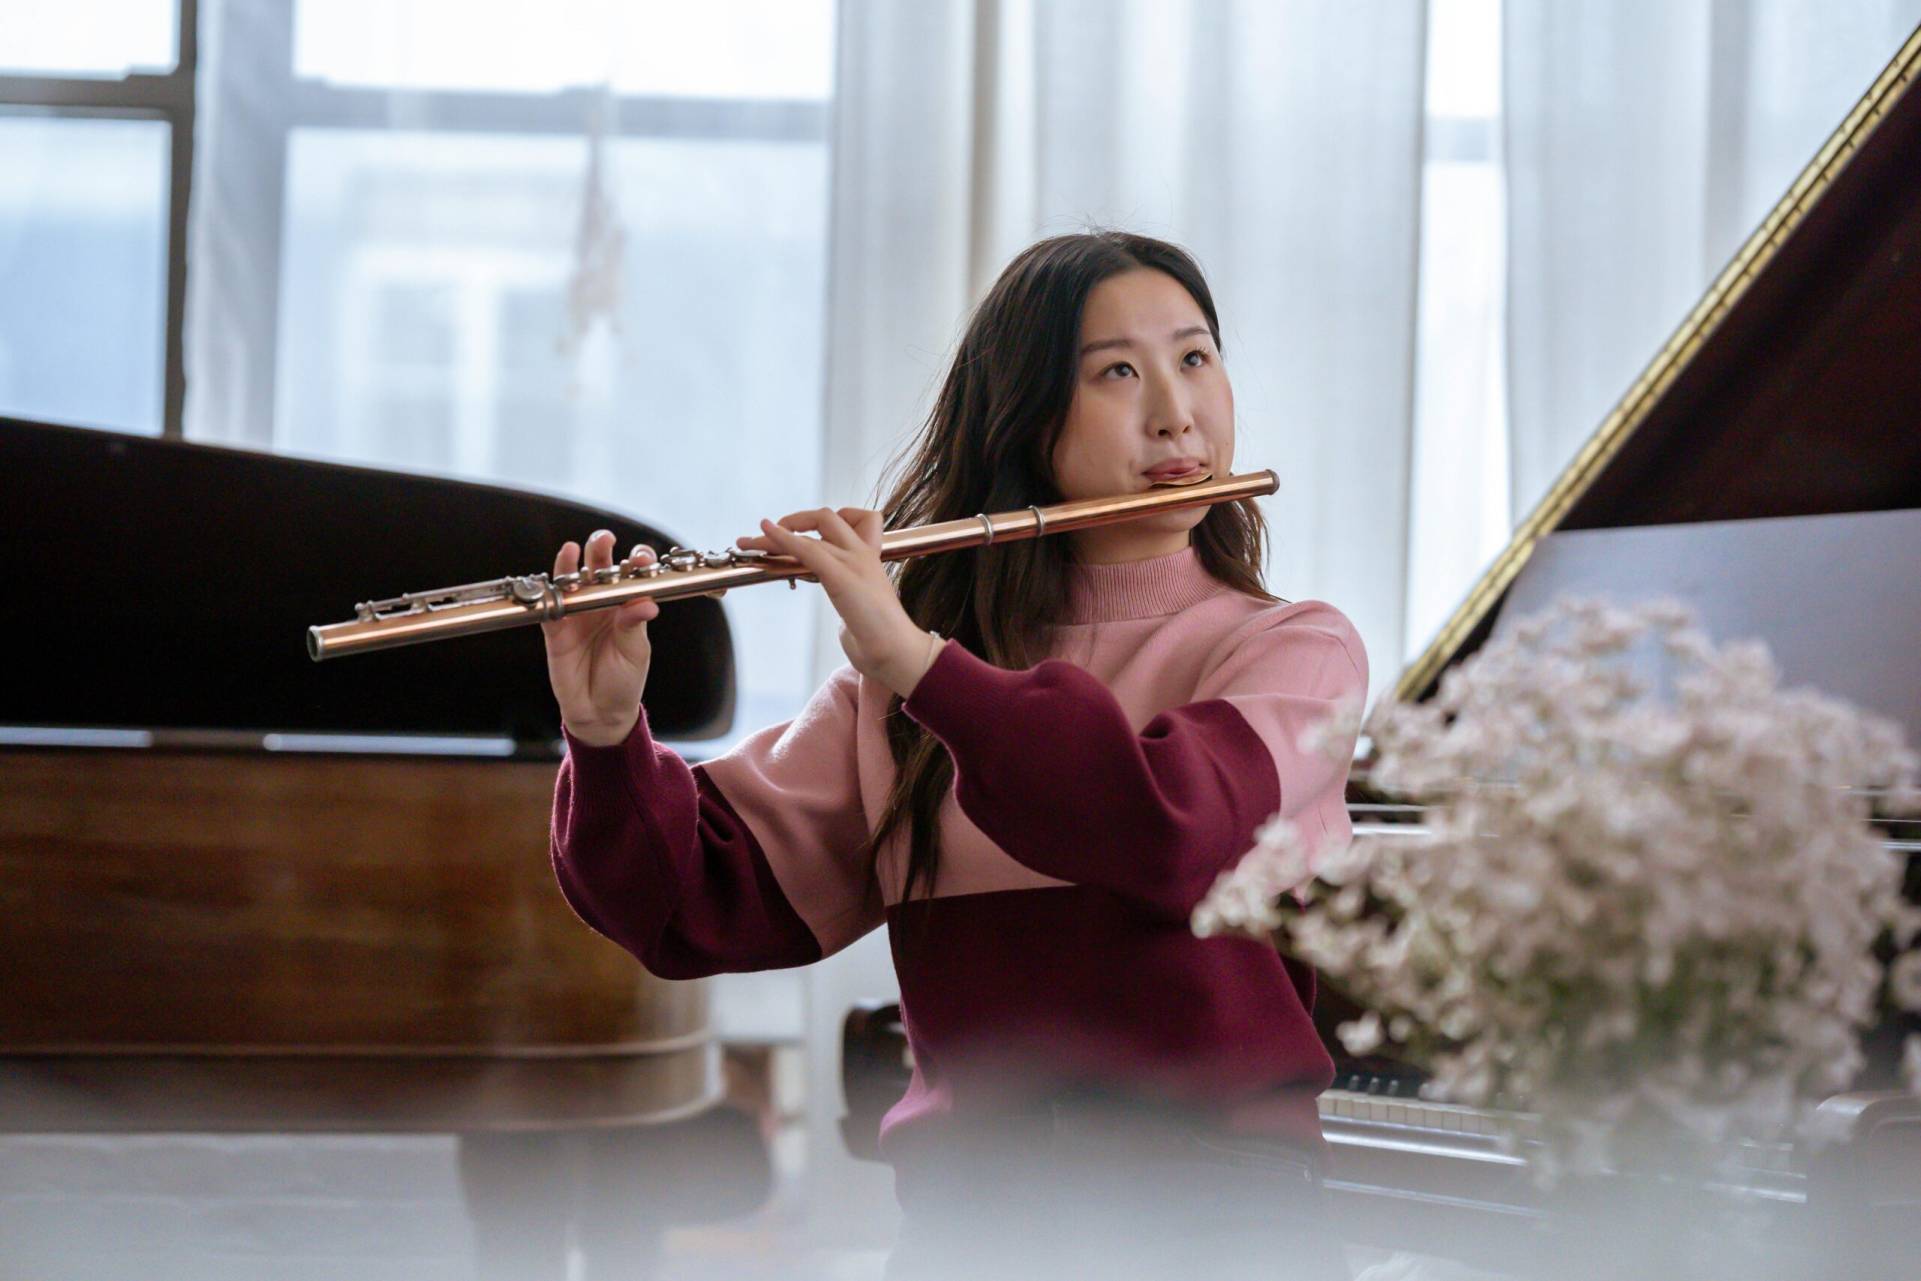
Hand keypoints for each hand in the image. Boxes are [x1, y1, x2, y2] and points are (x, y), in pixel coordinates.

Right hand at [542, 530, 660, 746]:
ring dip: (576, 561)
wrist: (598, 713)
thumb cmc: (623, 682)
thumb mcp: (634, 653)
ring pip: (575, 579)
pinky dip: (553, 587)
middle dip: (602, 549)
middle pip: (601, 567)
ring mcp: (578, 613)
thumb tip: (645, 604)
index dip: (636, 562)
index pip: (632, 576)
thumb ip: (633, 626)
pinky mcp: (556, 627)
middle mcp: (602, 604)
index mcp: (627, 606)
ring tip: (578, 548)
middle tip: (607, 540)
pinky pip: (552, 603)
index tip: (641, 559)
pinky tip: (558, 570)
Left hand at [736, 507, 938, 697]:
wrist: (896, 652)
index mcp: (870, 561)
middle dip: (796, 520)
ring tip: (748, 541)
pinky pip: (806, 548)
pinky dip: (782, 538)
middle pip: (828, 518)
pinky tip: (765, 532)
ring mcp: (853, 562)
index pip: (857, 521)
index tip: (802, 534)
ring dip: (773, 536)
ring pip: (809, 534)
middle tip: (771, 533)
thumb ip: (853, 612)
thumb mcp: (862, 617)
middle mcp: (863, 554)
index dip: (827, 524)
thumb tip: (845, 626)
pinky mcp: (840, 575)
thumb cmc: (881, 642)